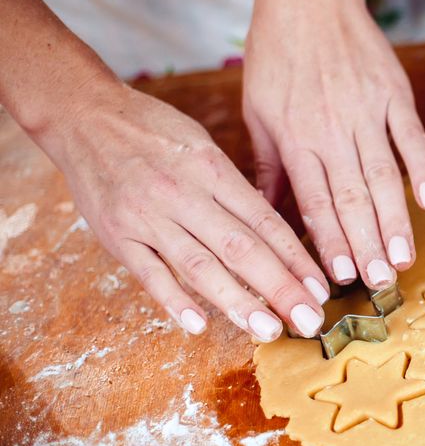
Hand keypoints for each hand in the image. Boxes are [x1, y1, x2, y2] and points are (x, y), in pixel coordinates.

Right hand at [46, 85, 328, 339]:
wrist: (83, 115)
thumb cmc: (152, 130)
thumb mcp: (203, 145)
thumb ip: (235, 189)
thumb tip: (275, 232)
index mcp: (213, 170)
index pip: (265, 222)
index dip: (296, 259)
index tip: (320, 289)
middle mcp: (185, 195)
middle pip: (242, 248)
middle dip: (280, 288)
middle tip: (310, 321)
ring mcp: (148, 217)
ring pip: (200, 266)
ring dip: (237, 302)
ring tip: (268, 330)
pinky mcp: (117, 234)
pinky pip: (148, 273)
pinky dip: (173, 300)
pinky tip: (198, 324)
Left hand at [242, 0, 424, 288]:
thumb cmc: (276, 54)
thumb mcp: (257, 110)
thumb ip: (268, 164)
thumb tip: (265, 213)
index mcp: (295, 136)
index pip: (314, 200)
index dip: (329, 240)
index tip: (341, 277)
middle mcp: (332, 128)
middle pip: (352, 197)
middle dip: (367, 245)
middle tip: (381, 283)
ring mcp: (367, 110)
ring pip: (384, 176)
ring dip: (396, 220)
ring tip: (404, 258)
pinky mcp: (395, 93)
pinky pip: (411, 137)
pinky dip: (422, 168)